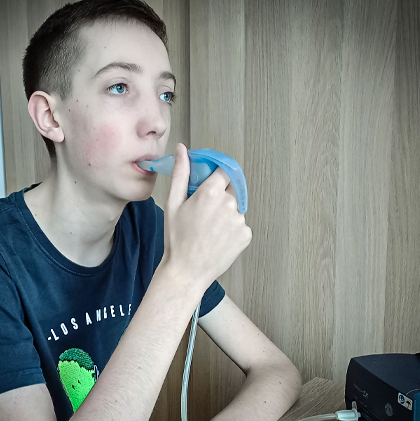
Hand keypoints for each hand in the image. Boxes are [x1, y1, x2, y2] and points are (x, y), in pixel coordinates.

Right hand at [161, 143, 251, 292]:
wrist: (187, 271)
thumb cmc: (177, 238)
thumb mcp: (173, 203)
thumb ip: (181, 173)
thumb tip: (182, 149)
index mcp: (211, 193)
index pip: (225, 170)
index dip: (217, 175)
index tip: (210, 182)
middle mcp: (230, 204)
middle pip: (231, 188)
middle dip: (220, 195)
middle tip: (203, 212)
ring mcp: (240, 220)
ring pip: (235, 207)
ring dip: (225, 213)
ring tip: (208, 229)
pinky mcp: (246, 235)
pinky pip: (240, 224)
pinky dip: (231, 228)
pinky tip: (216, 238)